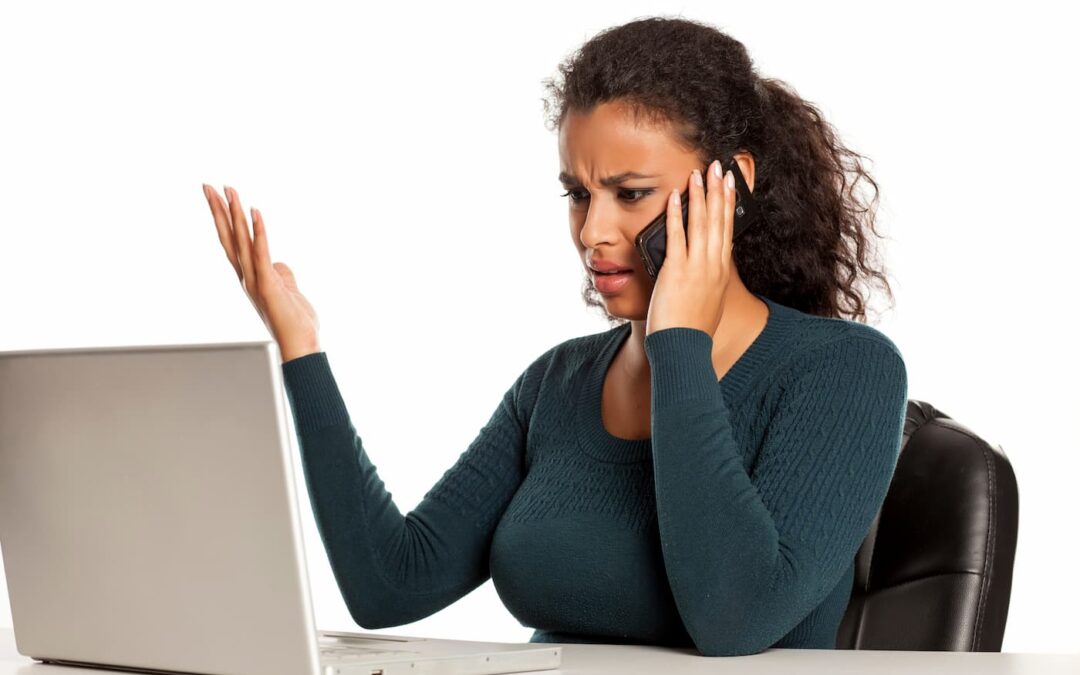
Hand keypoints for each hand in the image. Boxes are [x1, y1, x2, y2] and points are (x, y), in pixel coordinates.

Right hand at [202, 184, 321, 361]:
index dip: (225, 219)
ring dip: (235, 214)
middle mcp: (248, 277)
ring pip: (241, 241)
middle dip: (219, 211)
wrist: (300, 346)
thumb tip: (277, 262)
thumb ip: (280, 273)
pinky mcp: (269, 285)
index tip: (217, 196)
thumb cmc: (295, 322)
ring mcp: (256, 281)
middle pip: (230, 238)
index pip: (234, 242)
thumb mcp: (287, 290)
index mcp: (251, 277)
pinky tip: (256, 212)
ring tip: (229, 190)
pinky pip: (262, 253)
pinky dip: (259, 232)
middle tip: (208, 185)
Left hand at [644, 161, 735, 337]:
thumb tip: (699, 273)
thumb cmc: (691, 333)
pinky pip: (677, 236)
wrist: (683, 349)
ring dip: (701, 195)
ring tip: (700, 172)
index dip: (729, 204)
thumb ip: (705, 284)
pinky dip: (677, 214)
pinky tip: (675, 197)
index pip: (727, 230)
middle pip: (719, 220)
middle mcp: (713, 266)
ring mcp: (697, 267)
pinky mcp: (677, 271)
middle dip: (719, 190)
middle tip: (719, 166)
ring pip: (702, 223)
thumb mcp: (706, 303)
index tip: (730, 184)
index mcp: (721, 272)